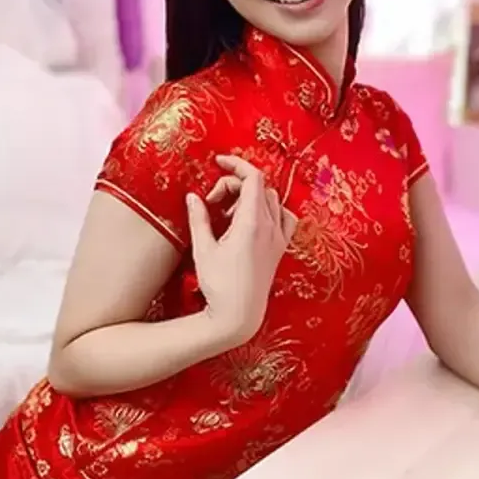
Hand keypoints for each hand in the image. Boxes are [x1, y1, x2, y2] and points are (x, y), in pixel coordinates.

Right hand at [186, 155, 296, 344]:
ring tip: (230, 214)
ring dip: (252, 196)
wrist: (239, 315)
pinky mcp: (280, 249)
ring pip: (273, 199)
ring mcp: (279, 238)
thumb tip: (193, 197)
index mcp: (252, 223)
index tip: (218, 162)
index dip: (236, 164)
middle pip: (259, 186)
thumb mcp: (203, 248)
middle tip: (213, 202)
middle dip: (235, 184)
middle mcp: (271, 227)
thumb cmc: (219, 285)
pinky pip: (285, 218)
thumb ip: (199, 218)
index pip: (253, 177)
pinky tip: (253, 221)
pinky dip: (271, 210)